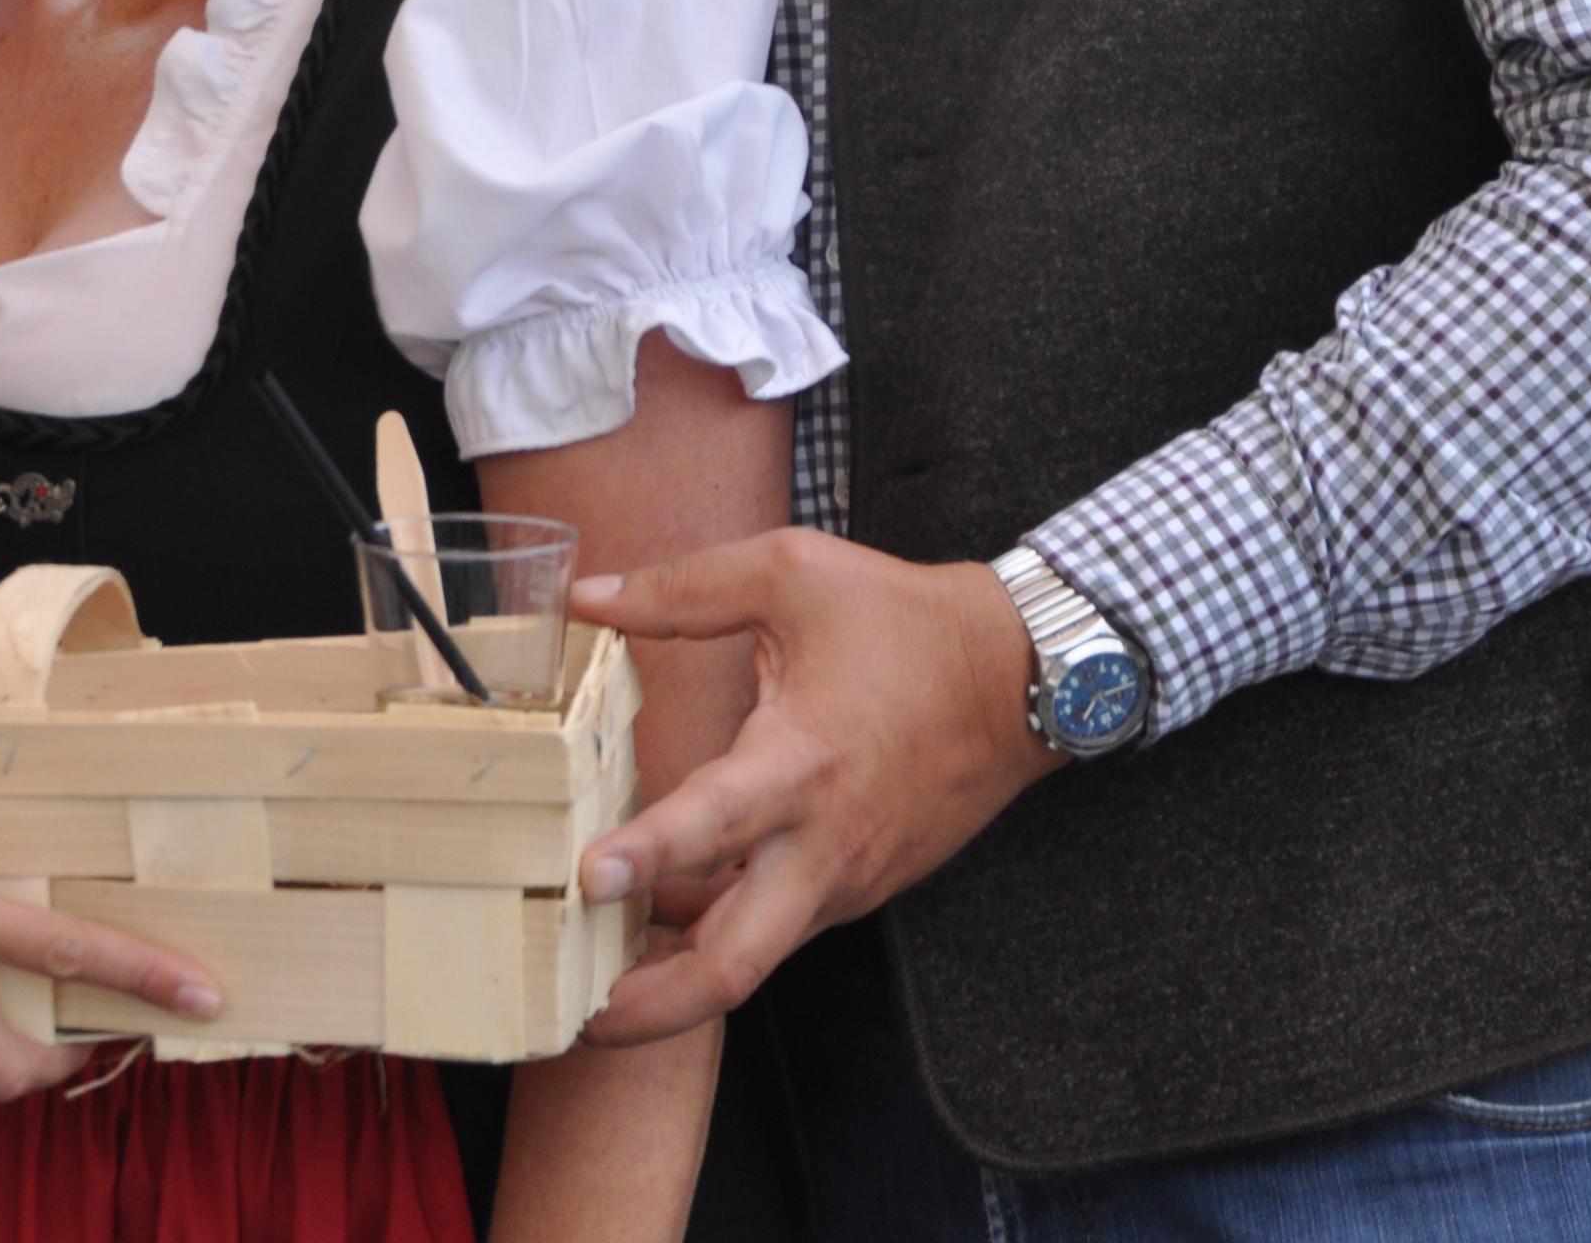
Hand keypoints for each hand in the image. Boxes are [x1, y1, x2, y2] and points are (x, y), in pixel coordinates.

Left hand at [569, 531, 1058, 1042]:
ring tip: (584, 976)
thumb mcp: (790, 572)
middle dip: (647, 1007)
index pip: (714, 826)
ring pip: (749, 960)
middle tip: (569, 1017)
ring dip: (670, 978)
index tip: (584, 881)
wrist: (1020, 676)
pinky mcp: (856, 887)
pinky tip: (656, 916)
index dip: (647, 857)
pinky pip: (773, 929)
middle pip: (732, 968)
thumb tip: (586, 597)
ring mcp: (843, 879)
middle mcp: (822, 845)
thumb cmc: (902, 621)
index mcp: (800, 763)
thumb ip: (680, 591)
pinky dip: (713, 935)